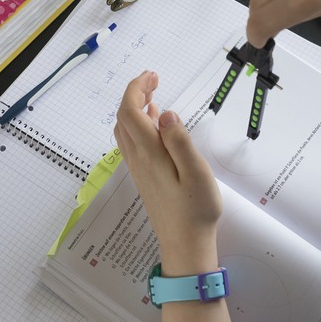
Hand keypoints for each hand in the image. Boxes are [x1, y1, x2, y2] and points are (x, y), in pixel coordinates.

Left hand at [114, 71, 222, 275]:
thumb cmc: (196, 211)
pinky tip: (154, 122)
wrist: (185, 246)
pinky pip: (131, 142)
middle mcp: (138, 159)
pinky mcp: (144, 177)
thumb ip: (179, 141)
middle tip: (155, 78)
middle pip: (124, 117)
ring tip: (153, 93)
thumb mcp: (196, 173)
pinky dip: (138, 124)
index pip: (130, 112)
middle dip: (134, 93)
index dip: (136, 89)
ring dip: (134, 107)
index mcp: (150, 154)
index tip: (152, 75)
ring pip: (125, 130)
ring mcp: (139, 169)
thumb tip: (164, 113)